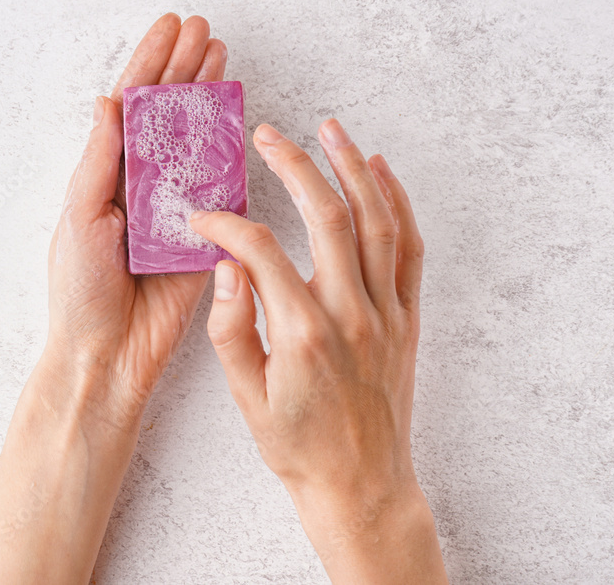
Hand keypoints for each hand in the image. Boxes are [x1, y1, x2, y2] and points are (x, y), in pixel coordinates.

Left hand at [45, 12, 227, 425]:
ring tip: (223, 57)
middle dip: (185, 70)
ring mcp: (176, 208)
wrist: (108, 354)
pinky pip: (223, 188)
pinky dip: (232, 153)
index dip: (150, 64)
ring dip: (211, 100)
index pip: (130, 108)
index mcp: (107, 176)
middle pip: (168, 115)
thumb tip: (107, 103)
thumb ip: (98, 161)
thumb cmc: (81, 290)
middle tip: (206, 31)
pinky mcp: (205, 236)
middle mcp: (142, 186)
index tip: (171, 26)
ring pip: (198, 143)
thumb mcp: (79, 218)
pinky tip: (239, 119)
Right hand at [190, 121, 446, 583]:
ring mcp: (386, 312)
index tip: (203, 217)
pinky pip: (409, 248)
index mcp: (302, 332)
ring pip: (376, 220)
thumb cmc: (298, 446)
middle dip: (293, 165)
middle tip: (269, 135)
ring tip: (331, 129)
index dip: (225, 224)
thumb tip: (225, 267)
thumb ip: (230, 327)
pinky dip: (398, 204)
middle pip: (325, 215)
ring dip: (353, 168)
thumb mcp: (246, 396)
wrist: (360, 485)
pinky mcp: (407, 317)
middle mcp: (350, 312)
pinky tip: (380, 172)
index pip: (259, 250)